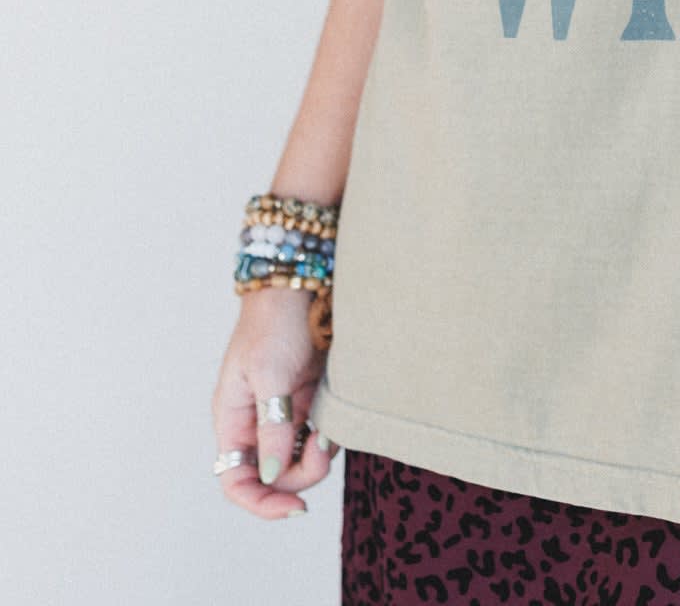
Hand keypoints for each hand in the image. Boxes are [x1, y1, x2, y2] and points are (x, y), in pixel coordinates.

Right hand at [210, 287, 337, 518]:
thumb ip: (272, 426)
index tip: (294, 507)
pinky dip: (329, 436)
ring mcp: (285, 413)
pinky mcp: (310, 400)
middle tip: (322, 447)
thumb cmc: (275, 322)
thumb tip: (272, 475)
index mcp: (233, 420)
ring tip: (328, 429)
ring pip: (300, 460)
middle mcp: (256, 423)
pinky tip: (334, 421)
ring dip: (318, 455)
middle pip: (274, 477)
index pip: (235, 480)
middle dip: (300, 474)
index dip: (260, 502)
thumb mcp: (270, 374)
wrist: (303, 283)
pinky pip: (320, 435)